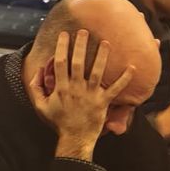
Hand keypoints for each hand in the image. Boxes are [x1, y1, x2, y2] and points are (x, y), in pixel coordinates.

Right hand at [27, 30, 133, 159]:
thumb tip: (37, 71)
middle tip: (84, 31)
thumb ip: (37, 88)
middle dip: (81, 45)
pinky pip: (115, 89)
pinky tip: (133, 67)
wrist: (75, 139)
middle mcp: (76, 88)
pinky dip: (125, 79)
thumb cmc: (58, 122)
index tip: (64, 34)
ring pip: (97, 71)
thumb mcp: (41, 106)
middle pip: (78, 62)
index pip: (60, 62)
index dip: (62, 47)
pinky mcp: (103, 102)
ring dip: (102, 56)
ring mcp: (90, 95)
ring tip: (106, 42)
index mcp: (61, 87)